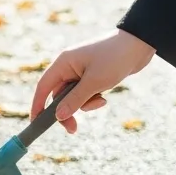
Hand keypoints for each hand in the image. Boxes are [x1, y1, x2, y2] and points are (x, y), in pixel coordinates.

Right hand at [32, 28, 152, 130]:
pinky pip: (86, 94)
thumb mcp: (94, 83)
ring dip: (85, 104)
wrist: (139, 45)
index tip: (36, 124)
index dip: (37, 105)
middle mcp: (69, 66)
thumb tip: (58, 116)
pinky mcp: (93, 75)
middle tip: (73, 129)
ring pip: (74, 97)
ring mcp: (81, 71)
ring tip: (101, 100)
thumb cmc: (115, 59)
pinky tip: (105, 96)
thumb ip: (74, 100)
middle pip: (59, 95)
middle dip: (67, 111)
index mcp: (64, 62)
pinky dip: (93, 99)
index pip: (43, 87)